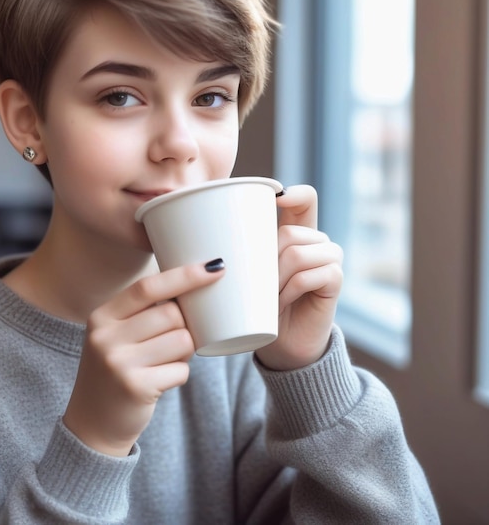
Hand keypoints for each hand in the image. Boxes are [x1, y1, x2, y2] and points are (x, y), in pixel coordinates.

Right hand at [63, 262, 224, 456]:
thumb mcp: (115, 335)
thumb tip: (195, 283)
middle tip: (174, 339)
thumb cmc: (115, 370)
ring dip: (185, 351)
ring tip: (165, 361)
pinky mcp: (136, 387)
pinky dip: (179, 374)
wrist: (91, 425)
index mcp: (102, 316)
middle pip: (171, 314)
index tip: (215, 267)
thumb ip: (143, 312)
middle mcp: (106, 337)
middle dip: (185, 325)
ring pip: (182, 340)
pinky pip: (181, 370)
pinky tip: (161, 381)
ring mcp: (119, 363)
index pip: (147, 287)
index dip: (184, 275)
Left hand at [255, 185, 342, 371]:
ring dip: (276, 278)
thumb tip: (202, 234)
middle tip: (256, 285)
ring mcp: (330, 259)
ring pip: (298, 253)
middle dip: (267, 259)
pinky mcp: (336, 280)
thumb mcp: (248, 274)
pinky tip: (281, 304)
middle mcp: (317, 242)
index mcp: (297, 233)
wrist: (282, 344)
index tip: (276, 197)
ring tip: (267, 297)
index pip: (306, 199)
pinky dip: (290, 291)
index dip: (295, 194)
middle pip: (291, 232)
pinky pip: (310, 275)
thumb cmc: (259, 307)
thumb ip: (240, 251)